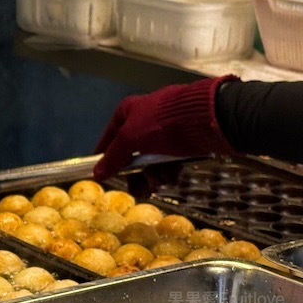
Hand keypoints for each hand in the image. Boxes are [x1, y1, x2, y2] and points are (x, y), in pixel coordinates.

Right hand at [93, 76, 237, 180]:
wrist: (205, 118)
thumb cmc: (161, 123)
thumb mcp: (130, 139)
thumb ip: (112, 157)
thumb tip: (97, 173)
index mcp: (130, 111)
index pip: (109, 137)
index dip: (105, 156)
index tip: (102, 174)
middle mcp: (146, 120)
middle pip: (132, 155)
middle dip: (136, 175)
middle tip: (137, 190)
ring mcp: (166, 132)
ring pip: (151, 161)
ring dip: (154, 176)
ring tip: (159, 182)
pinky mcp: (183, 143)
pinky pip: (170, 162)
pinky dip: (169, 171)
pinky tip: (172, 176)